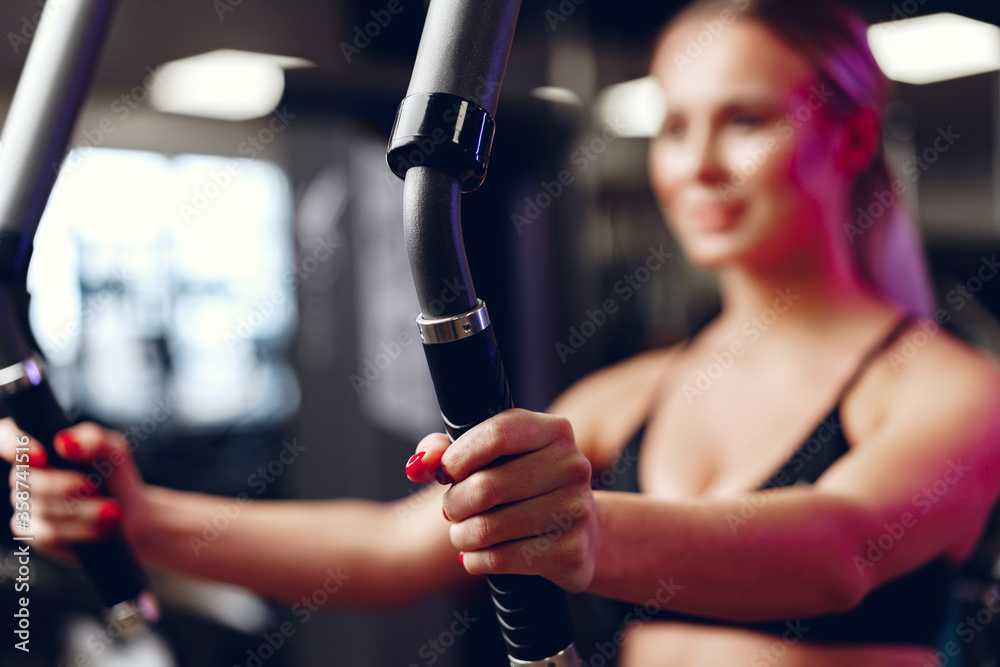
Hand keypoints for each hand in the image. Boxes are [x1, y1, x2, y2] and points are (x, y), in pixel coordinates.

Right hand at [1, 418, 149, 561]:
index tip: (41, 456)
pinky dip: (79, 530)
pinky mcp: (34, 534)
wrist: (130, 517)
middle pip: (24, 478)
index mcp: (39, 447)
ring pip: (39, 509)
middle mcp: (26, 475)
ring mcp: (26, 506)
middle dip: (63, 485)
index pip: (5, 435)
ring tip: (111, 511)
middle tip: (94, 487)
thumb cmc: (115, 479)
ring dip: (81, 511)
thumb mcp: (114, 452)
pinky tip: (101, 527)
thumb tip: (64, 442)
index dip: (11, 444)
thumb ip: (94, 440)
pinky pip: (47, 534)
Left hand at [406, 409, 596, 592]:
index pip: (498, 434)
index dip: (460, 456)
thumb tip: (418, 465)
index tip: (446, 471)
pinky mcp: (571, 552)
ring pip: (489, 528)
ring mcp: (576, 510)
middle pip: (486, 487)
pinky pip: (501, 560)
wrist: (581, 531)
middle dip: (454, 503)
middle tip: (452, 510)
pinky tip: (476, 555)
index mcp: (554, 431)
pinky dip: (476, 560)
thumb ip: (445, 449)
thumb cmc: (524, 486)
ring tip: (463, 533)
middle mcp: (572, 466)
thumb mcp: (491, 456)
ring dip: (462, 536)